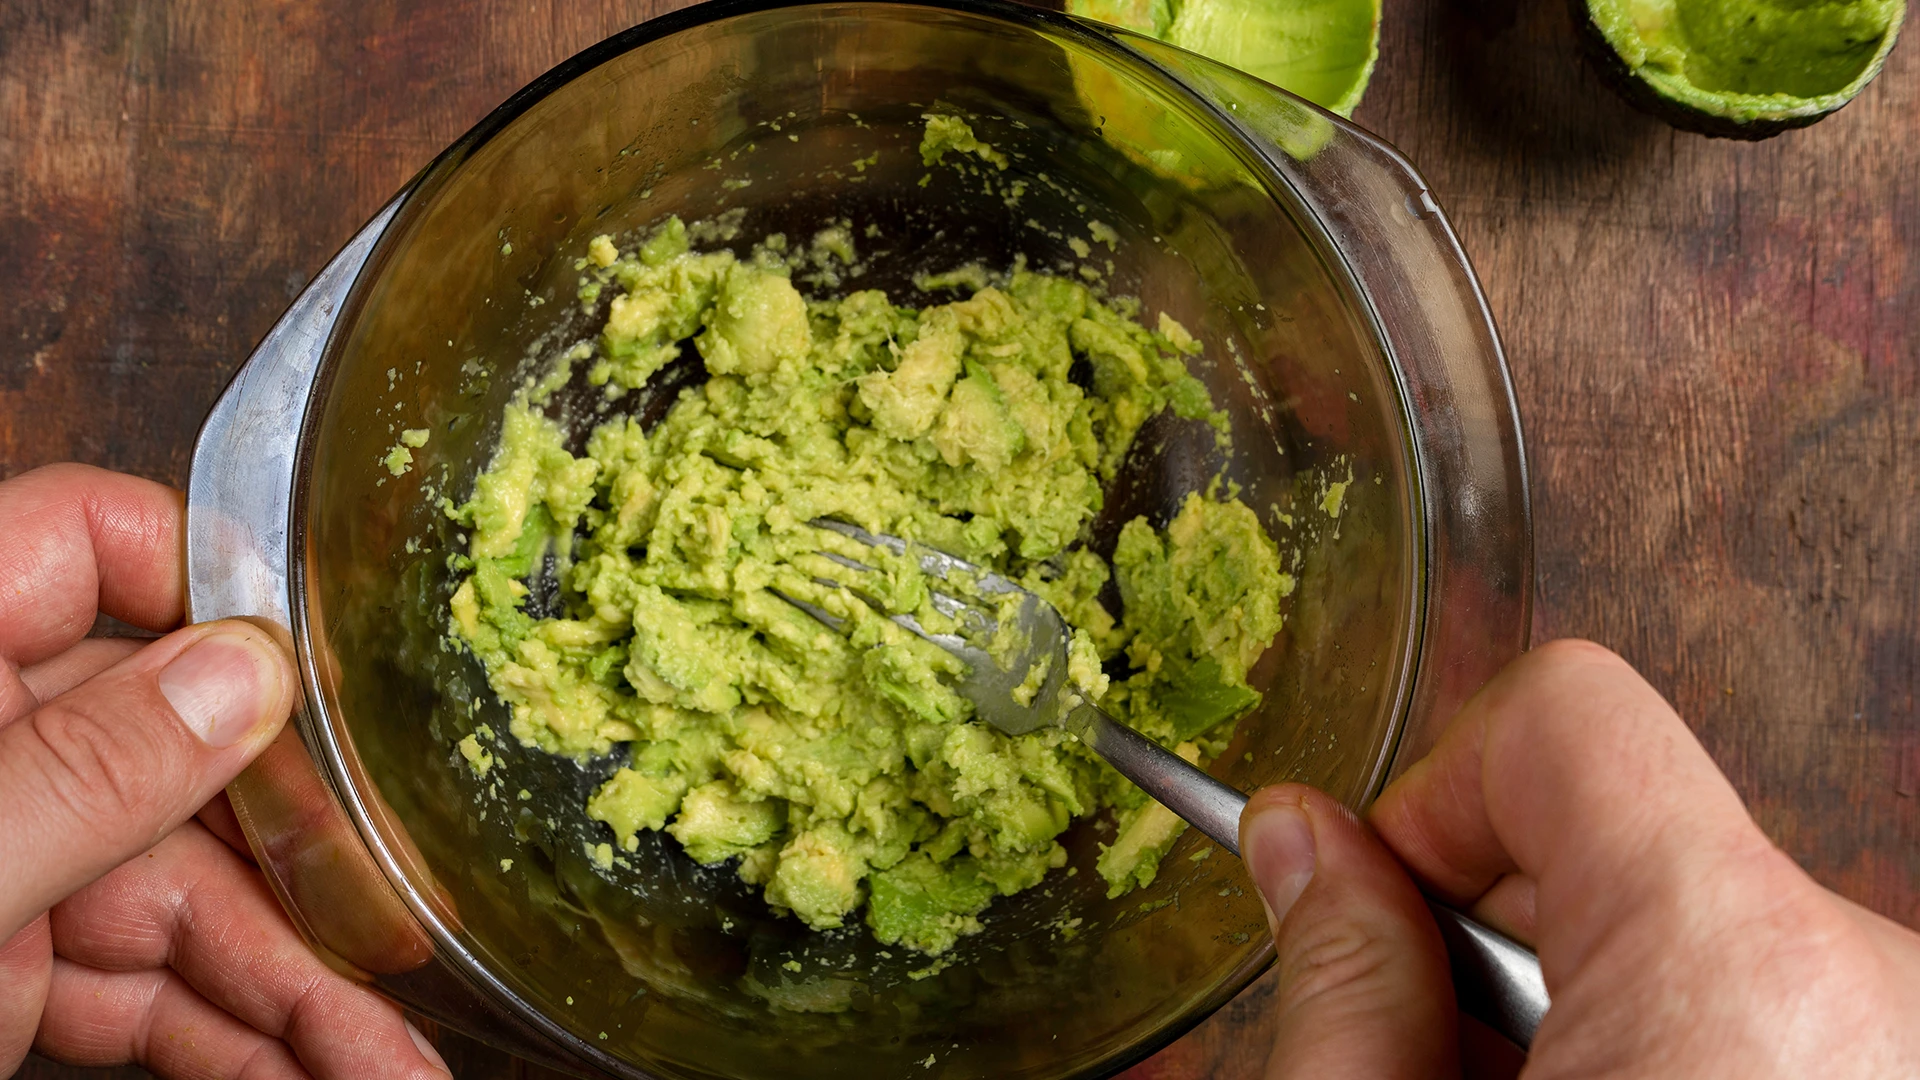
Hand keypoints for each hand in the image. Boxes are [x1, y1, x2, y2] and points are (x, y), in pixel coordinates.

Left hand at [0, 464, 450, 1079]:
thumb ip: (85, 770)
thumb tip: (244, 671)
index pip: (89, 543)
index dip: (217, 575)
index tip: (338, 655)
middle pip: (191, 759)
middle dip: (317, 868)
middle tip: (412, 934)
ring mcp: (14, 862)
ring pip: (196, 898)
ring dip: (306, 989)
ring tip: (393, 1067)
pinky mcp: (18, 972)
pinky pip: (158, 988)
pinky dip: (245, 1037)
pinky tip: (329, 1070)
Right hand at [1238, 639, 1919, 1077]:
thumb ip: (1343, 979)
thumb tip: (1303, 841)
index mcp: (1728, 967)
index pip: (1562, 714)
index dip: (1435, 793)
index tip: (1390, 911)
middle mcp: (1865, 979)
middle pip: (1625, 824)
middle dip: (1504, 922)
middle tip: (1451, 1067)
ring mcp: (1904, 1029)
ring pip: (1692, 920)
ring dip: (1591, 995)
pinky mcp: (1905, 1063)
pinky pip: (1771, 995)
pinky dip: (1683, 1041)